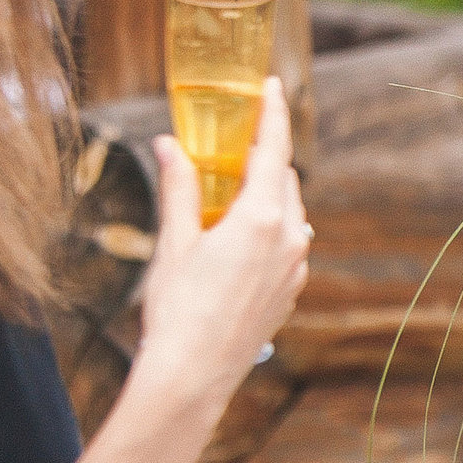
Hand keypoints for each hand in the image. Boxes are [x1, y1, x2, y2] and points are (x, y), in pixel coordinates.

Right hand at [140, 78, 312, 394]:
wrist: (193, 377)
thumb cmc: (177, 308)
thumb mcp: (174, 242)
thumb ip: (178, 188)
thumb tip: (166, 144)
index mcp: (263, 216)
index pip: (275, 148)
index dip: (272, 113)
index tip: (271, 86)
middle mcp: (290, 237)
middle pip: (283, 178)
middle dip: (263, 156)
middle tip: (236, 139)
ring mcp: (296, 266)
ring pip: (288, 212)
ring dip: (265, 194)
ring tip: (231, 190)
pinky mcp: (290, 290)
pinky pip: (286, 244)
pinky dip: (267, 229)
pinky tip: (237, 238)